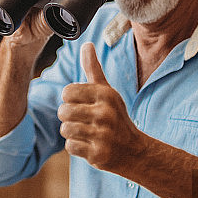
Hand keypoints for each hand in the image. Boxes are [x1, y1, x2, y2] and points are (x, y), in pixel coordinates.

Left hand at [58, 43, 148, 172]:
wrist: (134, 150)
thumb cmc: (115, 117)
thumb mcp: (107, 92)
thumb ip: (93, 68)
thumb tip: (86, 44)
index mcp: (105, 94)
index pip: (67, 92)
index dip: (70, 99)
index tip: (82, 104)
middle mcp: (105, 113)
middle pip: (63, 111)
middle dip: (69, 117)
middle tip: (84, 121)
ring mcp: (102, 134)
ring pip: (65, 129)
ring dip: (72, 132)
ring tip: (86, 132)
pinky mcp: (98, 153)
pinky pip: (70, 146)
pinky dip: (76, 147)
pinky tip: (89, 145)